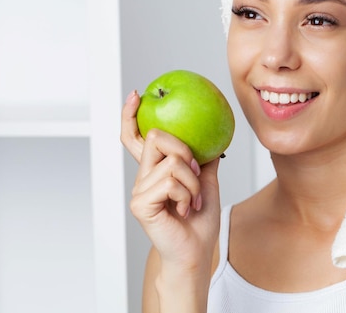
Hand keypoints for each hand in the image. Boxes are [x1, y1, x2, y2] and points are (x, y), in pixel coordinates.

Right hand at [121, 90, 220, 273]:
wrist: (196, 251)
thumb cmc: (199, 221)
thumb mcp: (207, 182)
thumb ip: (204, 159)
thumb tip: (214, 135)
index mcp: (154, 171)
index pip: (135, 138)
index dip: (131, 116)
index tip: (137, 95)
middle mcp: (142, 177)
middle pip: (155, 138)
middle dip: (185, 153)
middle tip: (196, 173)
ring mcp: (139, 190)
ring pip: (171, 162)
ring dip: (193, 183)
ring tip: (192, 201)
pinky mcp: (140, 203)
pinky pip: (170, 182)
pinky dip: (186, 195)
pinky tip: (184, 210)